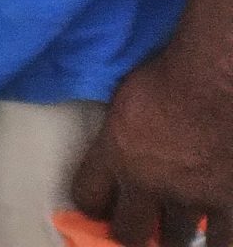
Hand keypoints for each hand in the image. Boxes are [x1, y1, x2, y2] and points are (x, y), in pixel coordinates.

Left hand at [72, 41, 232, 246]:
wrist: (217, 80)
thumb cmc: (169, 74)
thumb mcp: (126, 101)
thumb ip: (119, 135)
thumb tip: (119, 149)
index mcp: (114, 154)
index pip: (86, 197)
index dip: (92, 205)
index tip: (101, 204)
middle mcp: (147, 184)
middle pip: (128, 232)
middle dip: (131, 230)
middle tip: (139, 222)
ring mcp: (189, 198)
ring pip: (175, 239)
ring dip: (173, 233)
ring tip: (177, 224)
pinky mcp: (228, 203)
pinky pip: (221, 242)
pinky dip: (217, 239)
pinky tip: (215, 232)